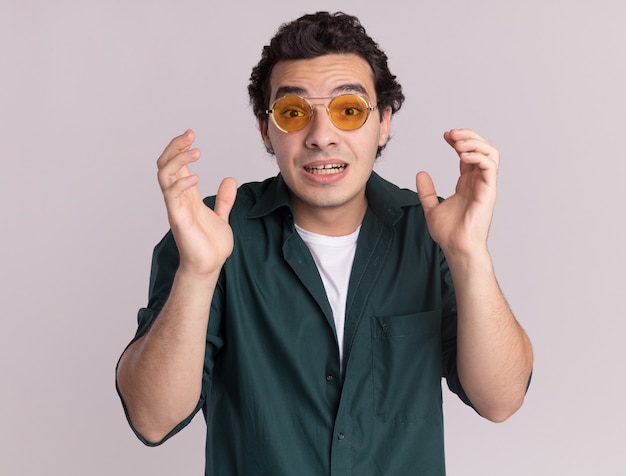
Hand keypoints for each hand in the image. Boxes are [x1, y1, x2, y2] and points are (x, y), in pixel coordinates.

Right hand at [156, 129, 236, 276]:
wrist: (209, 266)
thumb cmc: (211, 245)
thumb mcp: (222, 216)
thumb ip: (224, 199)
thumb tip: (230, 179)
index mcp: (187, 196)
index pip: (177, 165)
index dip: (180, 148)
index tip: (192, 134)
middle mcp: (178, 198)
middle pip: (165, 165)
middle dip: (175, 147)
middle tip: (189, 134)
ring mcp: (176, 207)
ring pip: (164, 175)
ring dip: (177, 160)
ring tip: (196, 151)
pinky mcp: (178, 219)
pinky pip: (172, 196)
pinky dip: (181, 183)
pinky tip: (196, 178)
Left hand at [415, 129, 499, 256]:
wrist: (456, 248)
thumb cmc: (449, 233)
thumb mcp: (431, 207)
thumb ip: (426, 191)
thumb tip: (420, 173)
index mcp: (467, 183)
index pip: (468, 154)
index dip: (458, 141)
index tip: (445, 136)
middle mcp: (478, 181)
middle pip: (482, 149)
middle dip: (468, 136)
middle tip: (451, 133)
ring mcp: (485, 185)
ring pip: (490, 153)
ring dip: (475, 142)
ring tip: (457, 141)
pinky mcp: (489, 191)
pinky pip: (489, 166)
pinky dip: (477, 156)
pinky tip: (462, 155)